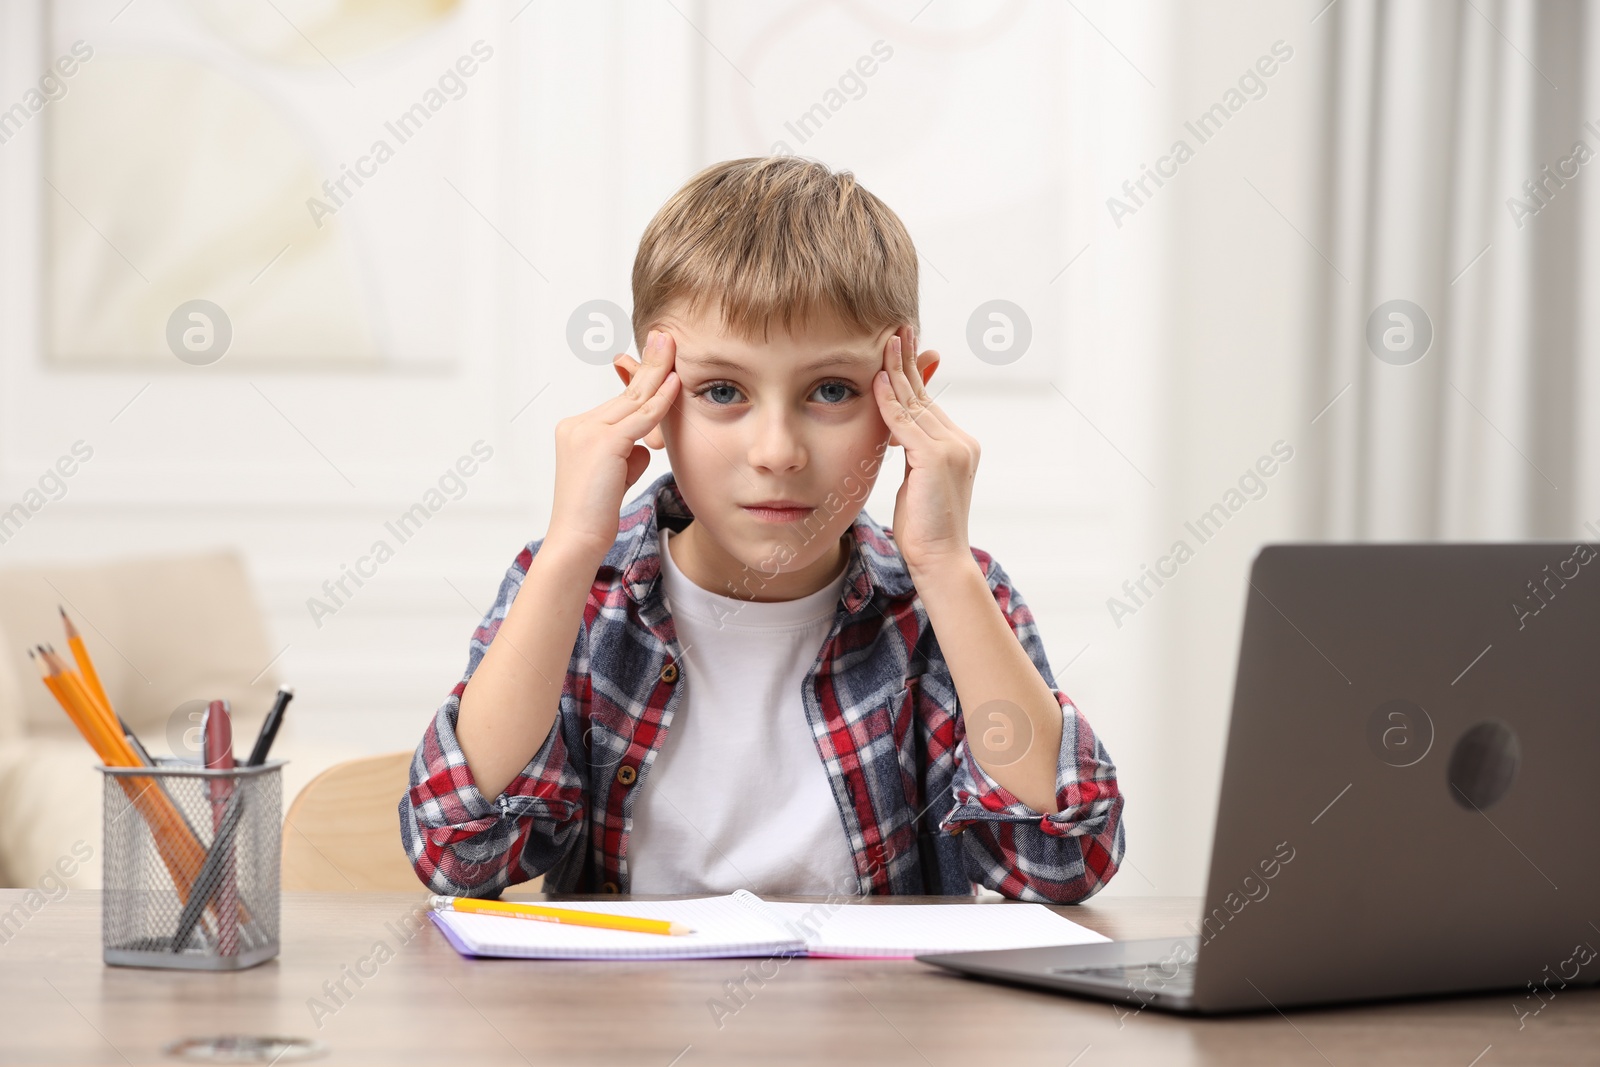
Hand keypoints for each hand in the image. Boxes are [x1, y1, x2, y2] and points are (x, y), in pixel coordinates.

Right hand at [547, 329, 679, 560]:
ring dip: (656, 371)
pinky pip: (640, 417)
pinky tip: (675, 383)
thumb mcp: (616, 475)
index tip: (659, 356)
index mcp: (577, 429)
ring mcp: (587, 431)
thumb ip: (628, 453)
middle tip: (665, 336)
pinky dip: (660, 401)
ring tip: (671, 344)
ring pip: (633, 400)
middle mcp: (578, 424)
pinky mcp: (602, 443)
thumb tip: (647, 443)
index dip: (643, 381)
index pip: (620, 402)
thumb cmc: (596, 514)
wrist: (576, 539)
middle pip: (625, 392)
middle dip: (649, 364)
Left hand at [872, 326, 979, 576]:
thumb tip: (896, 432)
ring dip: (897, 370)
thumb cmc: (924, 529)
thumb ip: (912, 453)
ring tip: (885, 341)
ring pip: (916, 403)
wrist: (940, 559)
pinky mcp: (936, 458)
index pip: (928, 402)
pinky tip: (878, 380)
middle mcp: (960, 441)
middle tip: (896, 329)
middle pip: (924, 394)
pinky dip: (890, 401)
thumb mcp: (917, 482)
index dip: (912, 375)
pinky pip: (906, 422)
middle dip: (907, 361)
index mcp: (958, 445)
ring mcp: (951, 448)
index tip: (899, 348)